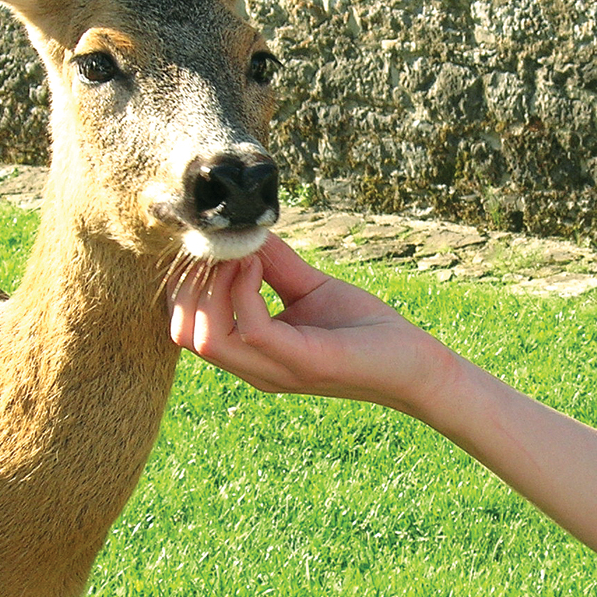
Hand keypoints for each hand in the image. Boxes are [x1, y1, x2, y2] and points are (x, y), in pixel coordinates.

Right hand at [169, 234, 457, 415]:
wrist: (414, 361)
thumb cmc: (364, 328)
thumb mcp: (308, 286)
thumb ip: (273, 262)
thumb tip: (244, 228)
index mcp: (251, 352)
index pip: (185, 327)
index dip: (186, 282)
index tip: (213, 245)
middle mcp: (255, 366)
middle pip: (183, 334)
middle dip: (191, 283)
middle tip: (224, 250)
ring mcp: (275, 368)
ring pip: (205, 337)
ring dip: (214, 286)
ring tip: (244, 257)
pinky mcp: (302, 361)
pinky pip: (251, 328)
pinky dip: (245, 290)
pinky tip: (261, 267)